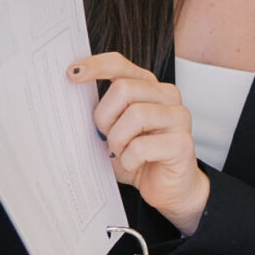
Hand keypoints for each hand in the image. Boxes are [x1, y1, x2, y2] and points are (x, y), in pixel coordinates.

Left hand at [70, 52, 209, 235]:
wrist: (170, 189)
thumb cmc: (140, 158)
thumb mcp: (116, 130)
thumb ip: (103, 112)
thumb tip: (73, 97)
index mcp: (149, 87)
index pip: (120, 65)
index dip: (96, 66)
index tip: (72, 74)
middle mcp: (168, 95)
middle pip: (123, 89)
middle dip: (105, 117)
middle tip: (105, 138)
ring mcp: (179, 117)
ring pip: (134, 115)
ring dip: (118, 141)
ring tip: (121, 153)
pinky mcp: (182, 143)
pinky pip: (141, 147)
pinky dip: (129, 161)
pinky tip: (134, 165)